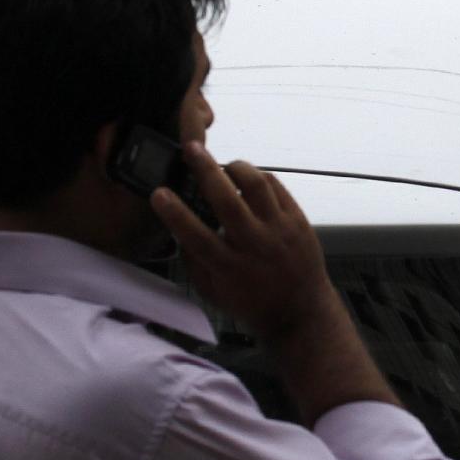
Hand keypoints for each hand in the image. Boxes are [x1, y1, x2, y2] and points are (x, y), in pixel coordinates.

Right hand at [153, 143, 336, 342]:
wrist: (300, 310)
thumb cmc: (250, 302)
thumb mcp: (213, 292)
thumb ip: (194, 262)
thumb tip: (177, 229)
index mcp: (228, 267)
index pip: (196, 236)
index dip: (175, 214)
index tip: (159, 192)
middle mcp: (253, 246)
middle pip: (227, 201)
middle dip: (206, 171)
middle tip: (192, 149)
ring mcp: (278, 231)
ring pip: (257, 187)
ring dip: (238, 168)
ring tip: (225, 164)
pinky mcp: (298, 221)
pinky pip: (278, 188)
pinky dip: (261, 177)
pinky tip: (248, 177)